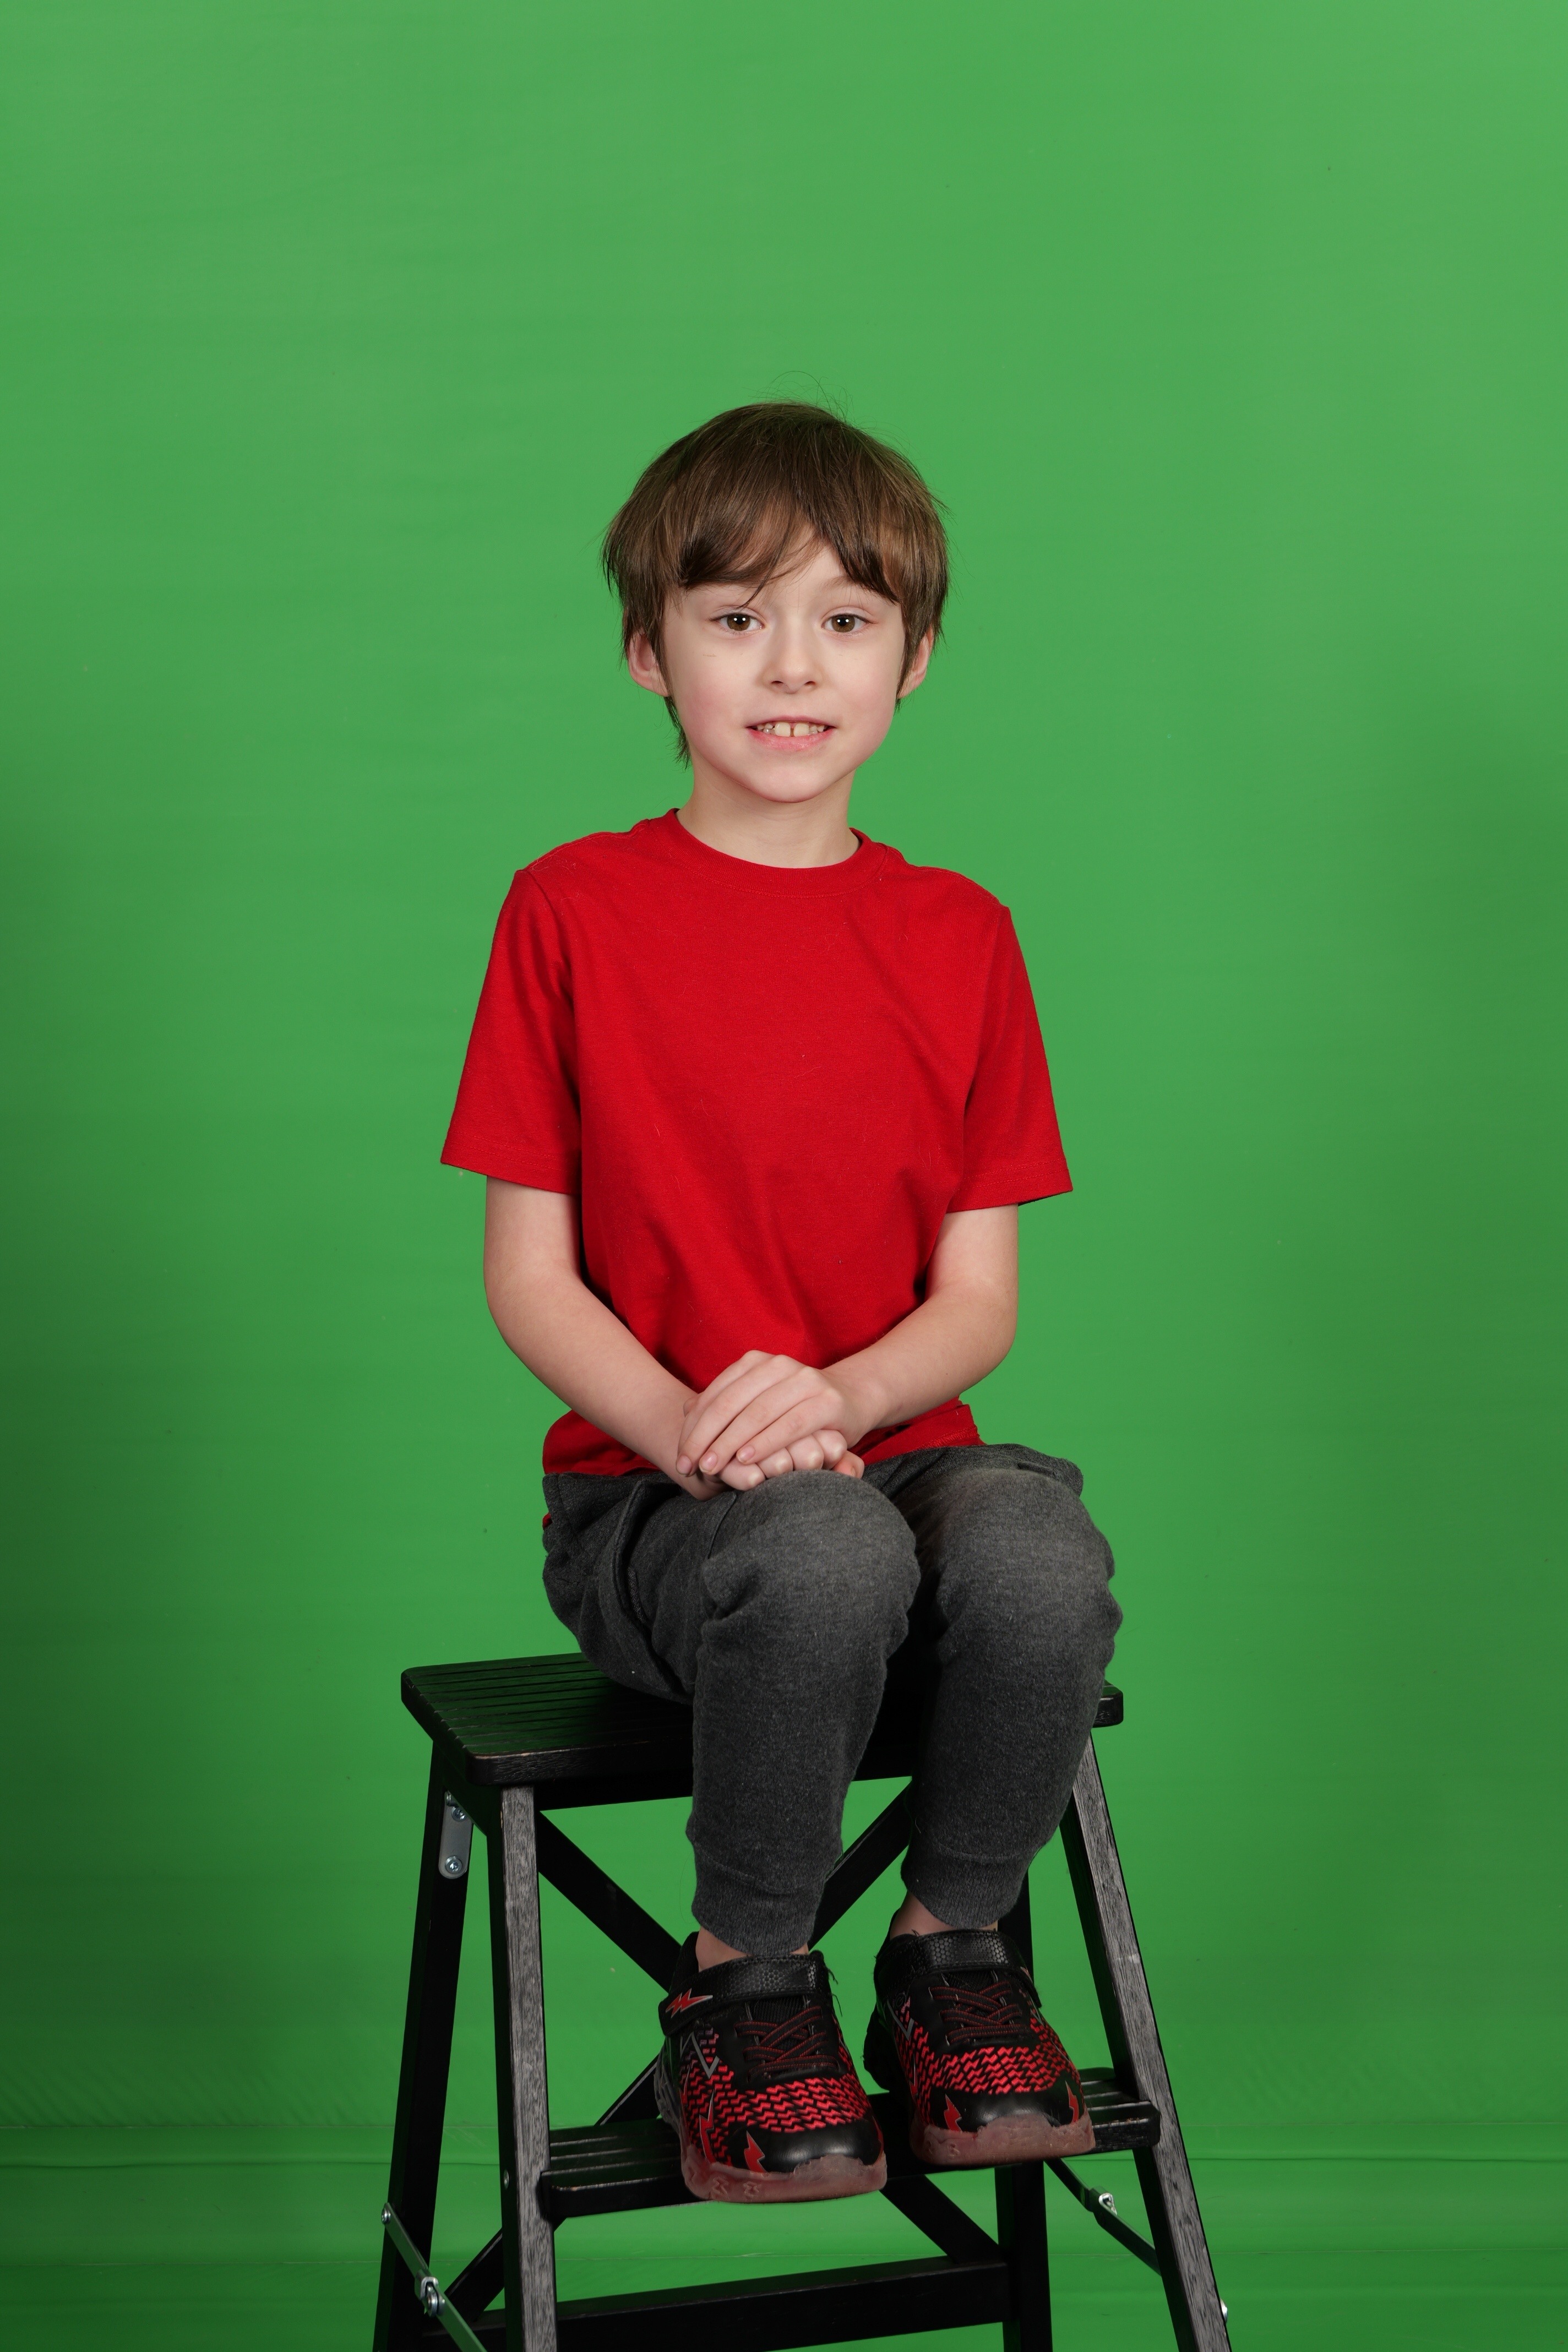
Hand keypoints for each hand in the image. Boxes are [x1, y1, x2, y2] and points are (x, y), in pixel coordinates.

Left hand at [676, 1352, 872, 1485]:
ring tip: (711, 1467)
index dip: (694, 1427)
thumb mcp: (758, 1399)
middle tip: (690, 1466)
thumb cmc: (795, 1406)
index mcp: (756, 1362)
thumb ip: (725, 1403)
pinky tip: (747, 1460)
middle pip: (731, 1404)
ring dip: (730, 1443)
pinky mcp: (827, 1402)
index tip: (680, 1456)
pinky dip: (766, 1443)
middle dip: (706, 1438)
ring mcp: (805, 1381)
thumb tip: (684, 1410)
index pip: (716, 1395)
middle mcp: (779, 1365)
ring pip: (757, 1414)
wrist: (851, 1398)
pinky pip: (790, 1425)